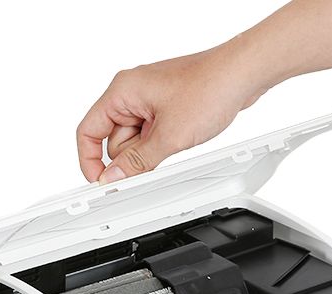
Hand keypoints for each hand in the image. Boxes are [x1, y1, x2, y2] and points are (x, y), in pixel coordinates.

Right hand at [77, 41, 271, 183]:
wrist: (243, 73)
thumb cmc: (210, 87)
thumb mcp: (168, 136)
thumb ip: (136, 162)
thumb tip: (113, 177)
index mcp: (122, 92)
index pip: (88, 131)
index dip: (89, 160)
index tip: (99, 182)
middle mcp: (131, 93)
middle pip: (112, 140)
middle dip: (130, 156)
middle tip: (153, 159)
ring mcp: (149, 100)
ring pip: (134, 140)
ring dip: (149, 150)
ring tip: (175, 142)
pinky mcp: (164, 106)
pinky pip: (151, 134)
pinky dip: (160, 144)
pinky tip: (179, 140)